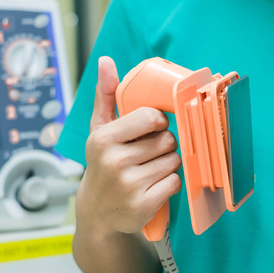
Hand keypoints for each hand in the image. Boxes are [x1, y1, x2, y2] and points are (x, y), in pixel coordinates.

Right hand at [78, 56, 181, 236]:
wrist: (98, 211)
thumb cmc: (103, 163)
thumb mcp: (99, 130)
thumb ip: (105, 95)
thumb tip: (106, 61)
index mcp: (104, 139)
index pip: (151, 117)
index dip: (158, 122)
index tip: (152, 128)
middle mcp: (115, 161)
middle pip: (167, 140)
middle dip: (164, 145)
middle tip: (148, 154)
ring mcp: (129, 185)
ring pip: (174, 161)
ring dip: (168, 163)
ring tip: (150, 169)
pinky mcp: (144, 204)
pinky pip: (175, 182)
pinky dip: (170, 183)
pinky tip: (154, 185)